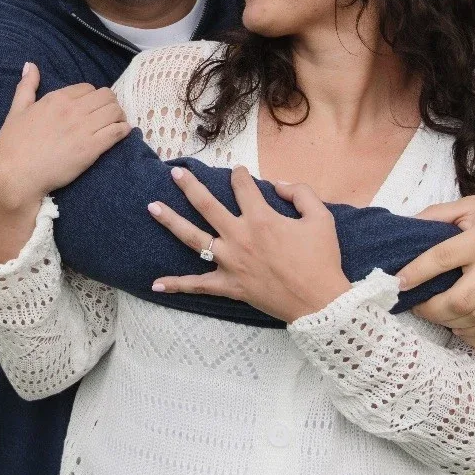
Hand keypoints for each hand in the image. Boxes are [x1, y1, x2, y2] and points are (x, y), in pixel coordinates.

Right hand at [0, 63, 128, 261]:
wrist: (14, 176)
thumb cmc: (12, 145)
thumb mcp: (16, 110)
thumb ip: (26, 86)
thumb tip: (30, 65)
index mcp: (56, 98)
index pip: (87, 88)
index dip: (92, 97)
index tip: (91, 108)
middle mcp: (72, 109)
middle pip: (106, 96)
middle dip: (110, 104)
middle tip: (108, 116)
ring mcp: (83, 128)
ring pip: (115, 111)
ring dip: (119, 116)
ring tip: (116, 125)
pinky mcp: (91, 148)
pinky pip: (117, 131)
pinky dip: (124, 130)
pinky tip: (122, 134)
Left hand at [147, 166, 351, 321]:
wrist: (319, 301)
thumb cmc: (322, 259)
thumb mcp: (321, 218)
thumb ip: (300, 193)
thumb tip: (279, 185)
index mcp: (261, 218)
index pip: (242, 187)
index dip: (239, 175)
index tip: (237, 172)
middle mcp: (239, 237)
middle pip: (207, 205)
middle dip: (190, 186)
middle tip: (176, 173)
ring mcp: (230, 262)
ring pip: (193, 238)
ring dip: (171, 221)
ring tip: (152, 207)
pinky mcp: (228, 286)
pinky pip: (198, 285)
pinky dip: (177, 285)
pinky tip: (155, 284)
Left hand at [394, 192, 474, 347]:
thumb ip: (440, 214)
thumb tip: (408, 224)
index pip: (442, 257)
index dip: (416, 272)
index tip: (398, 282)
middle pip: (461, 300)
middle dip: (432, 309)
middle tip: (418, 306)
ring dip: (450, 322)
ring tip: (436, 314)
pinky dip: (474, 329)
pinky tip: (461, 323)